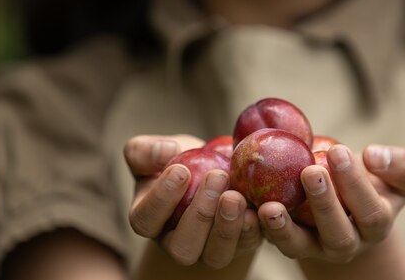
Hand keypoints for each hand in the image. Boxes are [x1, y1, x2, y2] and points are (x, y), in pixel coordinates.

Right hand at [124, 135, 261, 268]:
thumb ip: (145, 150)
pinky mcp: (240, 244)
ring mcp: (210, 249)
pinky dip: (254, 228)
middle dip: (200, 215)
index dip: (161, 199)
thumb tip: (165, 151)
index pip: (146, 220)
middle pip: (183, 247)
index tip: (180, 170)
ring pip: (216, 255)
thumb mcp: (157, 151)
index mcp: (150, 220)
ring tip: (236, 195)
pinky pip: (247, 245)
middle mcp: (177, 243)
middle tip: (216, 177)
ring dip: (228, 227)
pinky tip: (258, 207)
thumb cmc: (181, 162)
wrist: (217, 171)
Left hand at [258, 144, 404, 262]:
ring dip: (284, 228)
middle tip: (310, 170)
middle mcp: (347, 243)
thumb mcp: (400, 173)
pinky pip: (273, 240)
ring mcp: (315, 248)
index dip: (355, 183)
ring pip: (300, 247)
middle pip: (337, 234)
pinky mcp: (288, 244)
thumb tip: (373, 156)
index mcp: (376, 224)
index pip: (370, 211)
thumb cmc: (376, 182)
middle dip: (324, 203)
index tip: (338, 151)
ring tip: (270, 206)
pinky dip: (258, 226)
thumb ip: (400, 164)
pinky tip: (247, 205)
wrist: (350, 206)